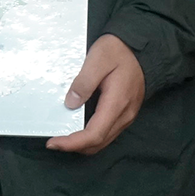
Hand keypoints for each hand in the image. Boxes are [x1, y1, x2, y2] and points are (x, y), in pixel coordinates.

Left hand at [47, 35, 146, 154]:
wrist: (141, 48)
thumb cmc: (119, 51)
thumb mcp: (98, 59)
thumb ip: (84, 83)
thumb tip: (71, 103)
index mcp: (117, 103)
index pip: (94, 135)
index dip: (72, 143)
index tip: (53, 142)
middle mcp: (124, 115)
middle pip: (98, 143)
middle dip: (74, 147)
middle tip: (54, 141)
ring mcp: (127, 116)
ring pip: (103, 141)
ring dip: (82, 144)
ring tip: (64, 136)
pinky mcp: (126, 114)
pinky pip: (107, 133)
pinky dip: (91, 137)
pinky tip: (79, 127)